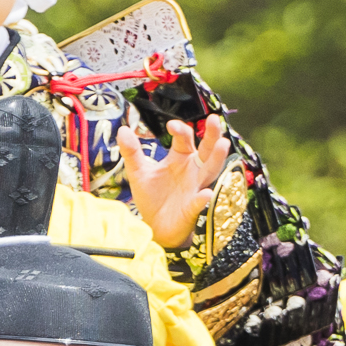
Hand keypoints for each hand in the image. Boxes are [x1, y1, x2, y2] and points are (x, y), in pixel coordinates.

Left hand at [118, 114, 230, 251]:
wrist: (155, 225)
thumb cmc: (152, 196)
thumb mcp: (138, 172)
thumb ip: (132, 151)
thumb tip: (122, 128)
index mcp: (179, 158)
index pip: (184, 139)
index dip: (180, 130)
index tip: (172, 125)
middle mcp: (192, 170)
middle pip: (206, 150)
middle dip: (211, 135)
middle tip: (213, 119)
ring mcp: (195, 187)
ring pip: (210, 171)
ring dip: (216, 158)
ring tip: (223, 144)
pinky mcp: (193, 207)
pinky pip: (200, 201)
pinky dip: (202, 197)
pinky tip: (205, 193)